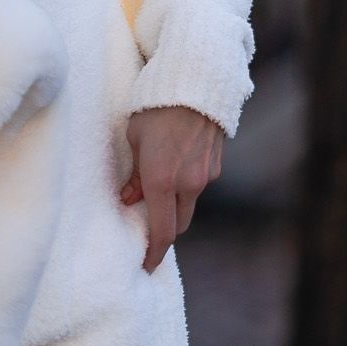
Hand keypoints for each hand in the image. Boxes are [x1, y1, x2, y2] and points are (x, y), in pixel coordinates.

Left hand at [121, 107, 223, 273]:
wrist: (197, 79)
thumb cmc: (155, 105)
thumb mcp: (134, 138)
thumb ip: (135, 175)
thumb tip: (130, 199)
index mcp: (162, 181)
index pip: (161, 233)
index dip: (153, 254)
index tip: (145, 266)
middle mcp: (188, 183)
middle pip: (178, 224)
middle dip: (164, 231)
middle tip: (147, 229)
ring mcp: (206, 174)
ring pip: (189, 204)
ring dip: (175, 206)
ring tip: (158, 192)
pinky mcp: (216, 163)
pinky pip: (199, 185)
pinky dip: (186, 187)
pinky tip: (175, 167)